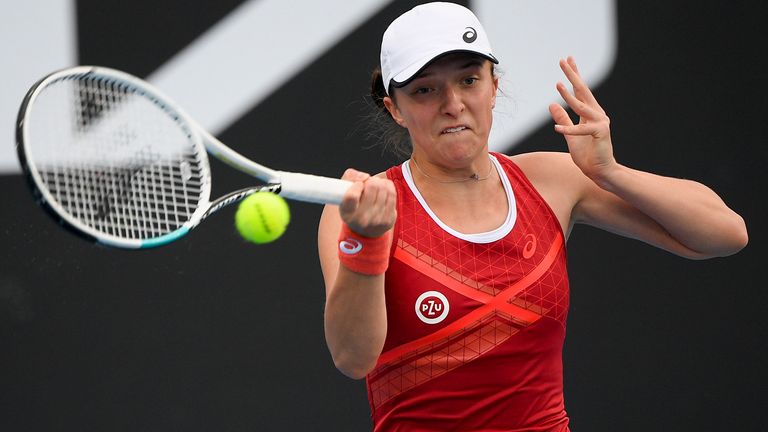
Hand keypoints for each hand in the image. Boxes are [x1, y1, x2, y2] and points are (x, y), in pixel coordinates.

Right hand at [338, 168, 396, 237]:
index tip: (358, 185)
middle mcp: (361, 219)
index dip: (357, 185)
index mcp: (347, 212)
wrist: (363, 232)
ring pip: (384, 188)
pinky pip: (392, 194)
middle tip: (369, 184)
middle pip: (372, 186)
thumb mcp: (343, 193)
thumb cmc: (353, 207)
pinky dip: (388, 187)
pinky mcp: (389, 219)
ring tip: (376, 188)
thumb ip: (350, 177)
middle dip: (371, 181)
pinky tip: (383, 191)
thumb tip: (365, 177)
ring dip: (380, 183)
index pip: (352, 196)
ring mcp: (377, 220)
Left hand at [549, 56, 616, 182]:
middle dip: (573, 75)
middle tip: (563, 60)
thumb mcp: (569, 135)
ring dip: (569, 96)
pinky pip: (581, 129)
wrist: (600, 172)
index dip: (574, 75)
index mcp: (590, 113)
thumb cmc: (587, 155)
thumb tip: (551, 104)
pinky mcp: (600, 133)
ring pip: (582, 106)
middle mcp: (597, 114)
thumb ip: (563, 119)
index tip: (568, 60)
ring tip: (558, 84)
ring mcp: (600, 122)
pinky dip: (568, 129)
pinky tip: (557, 129)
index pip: (581, 91)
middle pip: (583, 91)